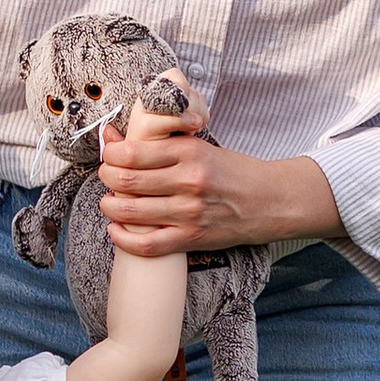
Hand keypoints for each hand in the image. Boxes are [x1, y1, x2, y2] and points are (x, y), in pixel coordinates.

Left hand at [97, 100, 339, 258]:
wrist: (272, 201)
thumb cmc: (234, 172)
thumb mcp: (201, 147)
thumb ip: (161, 144)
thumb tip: (114, 136)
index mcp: (190, 152)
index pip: (133, 152)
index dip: (111, 154)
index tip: (110, 155)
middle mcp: (189, 181)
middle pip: (127, 180)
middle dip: (107, 178)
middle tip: (107, 177)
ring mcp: (190, 212)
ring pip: (132, 212)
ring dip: (110, 207)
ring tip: (109, 203)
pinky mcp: (193, 237)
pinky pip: (147, 244)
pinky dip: (124, 239)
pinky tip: (116, 230)